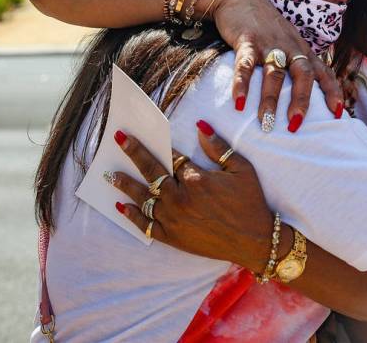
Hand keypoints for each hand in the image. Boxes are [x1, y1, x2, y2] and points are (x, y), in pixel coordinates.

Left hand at [107, 123, 274, 272]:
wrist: (254, 240)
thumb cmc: (250, 202)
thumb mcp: (241, 169)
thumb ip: (218, 147)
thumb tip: (200, 126)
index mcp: (197, 179)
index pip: (171, 156)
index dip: (157, 144)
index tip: (142, 134)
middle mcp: (180, 197)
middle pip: (151, 171)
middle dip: (134, 154)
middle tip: (119, 140)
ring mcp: (174, 219)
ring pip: (144, 198)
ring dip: (126, 184)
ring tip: (112, 175)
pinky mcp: (172, 237)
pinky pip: (146, 226)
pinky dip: (133, 216)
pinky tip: (121, 207)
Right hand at [211, 0, 342, 129]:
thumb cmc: (266, 26)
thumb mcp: (288, 42)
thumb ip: (295, 63)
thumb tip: (302, 96)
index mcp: (302, 49)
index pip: (323, 71)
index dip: (332, 91)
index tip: (338, 113)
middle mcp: (290, 47)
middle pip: (303, 74)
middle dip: (302, 100)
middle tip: (296, 124)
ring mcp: (269, 43)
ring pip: (274, 73)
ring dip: (270, 99)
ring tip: (266, 123)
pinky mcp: (246, 40)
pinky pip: (245, 65)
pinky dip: (242, 84)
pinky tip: (239, 103)